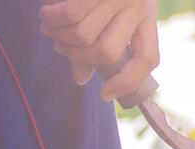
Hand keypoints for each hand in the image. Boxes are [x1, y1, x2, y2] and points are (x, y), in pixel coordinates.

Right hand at [39, 0, 157, 102]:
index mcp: (145, 17)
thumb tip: (81, 79)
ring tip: (49, 25)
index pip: (146, 59)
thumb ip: (96, 46)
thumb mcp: (108, 12)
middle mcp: (138, 5)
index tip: (104, 94)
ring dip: (59, 35)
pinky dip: (53, 17)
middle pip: (105, 53)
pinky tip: (48, 12)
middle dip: (76, 55)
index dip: (127, 82)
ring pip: (83, 35)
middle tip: (59, 44)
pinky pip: (70, 13)